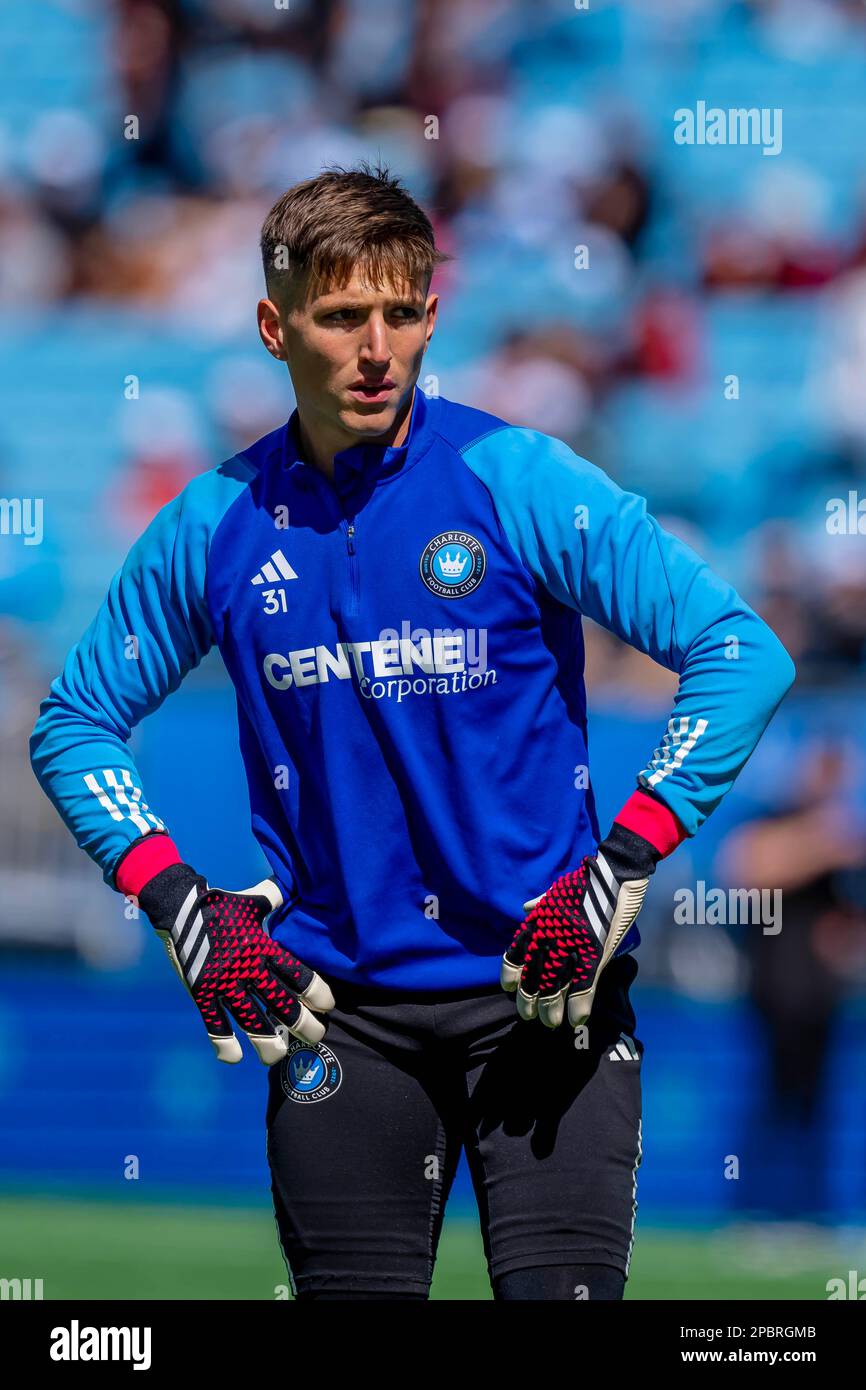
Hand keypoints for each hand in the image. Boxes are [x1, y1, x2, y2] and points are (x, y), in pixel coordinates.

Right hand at [141, 864, 334, 1063]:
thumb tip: (294, 882)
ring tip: (278, 1057)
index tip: (327, 1006)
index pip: (296, 974)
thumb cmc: (221, 903)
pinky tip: (235, 1058)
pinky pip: (213, 1022)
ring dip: (266, 1042)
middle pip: (280, 1002)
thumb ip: (275, 898)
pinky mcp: (200, 991)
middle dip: (301, 1023)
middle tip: (316, 1036)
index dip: (315, 992)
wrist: (178, 906)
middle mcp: (246, 967)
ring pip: (250, 1020)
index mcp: (262, 945)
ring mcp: (223, 982)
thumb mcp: (253, 899)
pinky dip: (223, 1042)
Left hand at [500, 843, 649, 1030]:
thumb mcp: (557, 890)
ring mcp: (572, 944)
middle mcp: (550, 933)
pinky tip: (576, 1019)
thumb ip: (541, 902)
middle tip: (528, 1016)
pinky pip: (583, 983)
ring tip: (549, 1023)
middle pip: (533, 973)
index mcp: (541, 920)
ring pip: (554, 984)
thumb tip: (526, 908)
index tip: (508, 988)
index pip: (517, 951)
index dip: (511, 972)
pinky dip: (579, 1004)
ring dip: (551, 1008)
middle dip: (528, 999)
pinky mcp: (596, 950)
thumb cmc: (587, 879)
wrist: (616, 871)